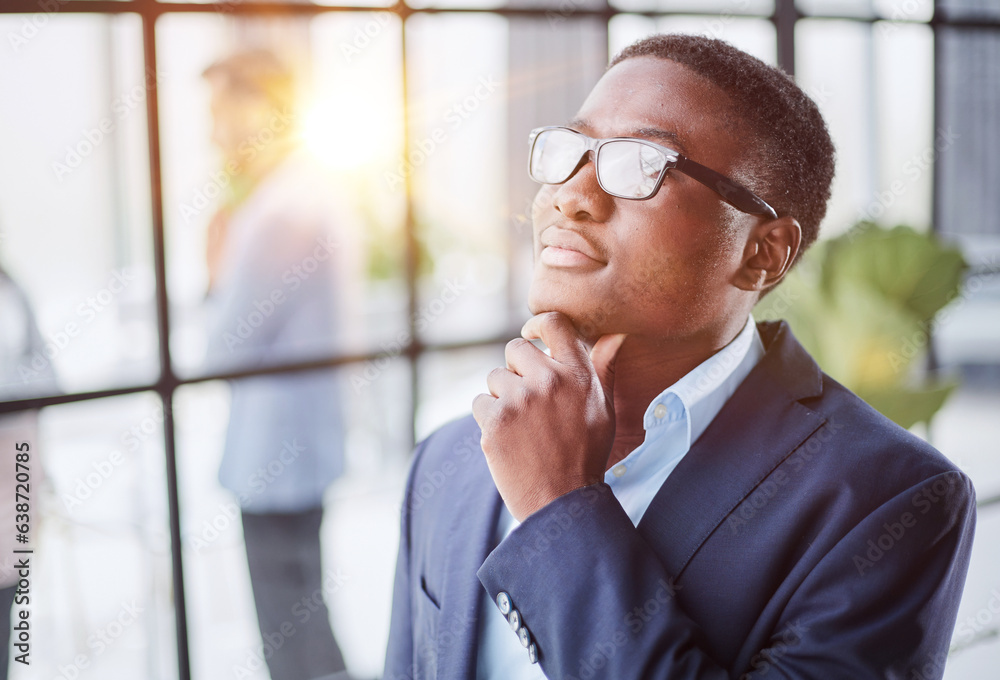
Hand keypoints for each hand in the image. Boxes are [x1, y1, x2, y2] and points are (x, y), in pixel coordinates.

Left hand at [472, 311, 626, 520]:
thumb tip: (615, 335)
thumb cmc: (585, 454)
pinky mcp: (495, 422)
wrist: (561, 502)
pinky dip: (488, 419)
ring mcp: (520, 401)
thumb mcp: (604, 410)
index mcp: (579, 375)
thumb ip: (603, 369)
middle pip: (515, 348)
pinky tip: (508, 438)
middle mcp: (550, 381)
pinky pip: (480, 403)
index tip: (531, 335)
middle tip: (528, 399)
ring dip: (502, 397)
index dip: (536, 326)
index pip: (553, 323)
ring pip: (495, 377)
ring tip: (522, 425)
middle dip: (516, 369)